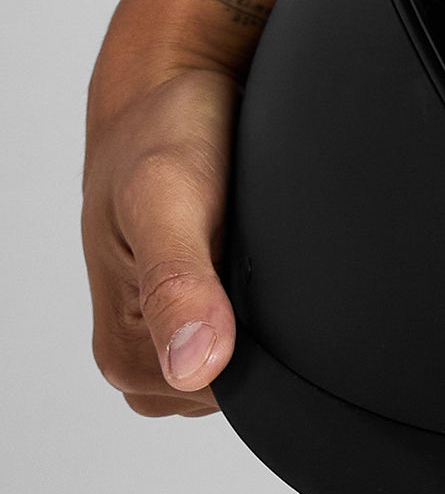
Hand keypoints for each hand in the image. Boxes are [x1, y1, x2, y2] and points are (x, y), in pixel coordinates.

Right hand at [83, 56, 242, 417]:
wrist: (171, 95)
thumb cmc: (161, 137)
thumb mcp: (165, 199)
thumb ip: (177, 283)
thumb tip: (193, 368)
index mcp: (124, 353)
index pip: (225, 398)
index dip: (258, 345)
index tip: (247, 274)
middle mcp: (147, 359)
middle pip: (242, 388)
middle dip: (265, 332)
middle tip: (245, 253)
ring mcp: (177, 343)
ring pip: (254, 366)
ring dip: (268, 315)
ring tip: (245, 253)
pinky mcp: (202, 321)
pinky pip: (258, 341)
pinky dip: (270, 306)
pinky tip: (254, 263)